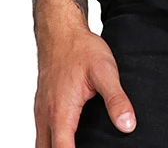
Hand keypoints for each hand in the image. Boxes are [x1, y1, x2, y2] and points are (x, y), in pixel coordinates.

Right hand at [34, 23, 135, 147]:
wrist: (61, 31)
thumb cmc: (81, 49)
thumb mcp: (105, 71)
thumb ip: (116, 99)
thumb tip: (127, 125)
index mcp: (61, 113)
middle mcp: (46, 116)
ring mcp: (40, 112)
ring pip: (42, 145)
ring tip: (79, 145)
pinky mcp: (41, 105)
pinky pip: (42, 133)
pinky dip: (51, 142)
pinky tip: (68, 138)